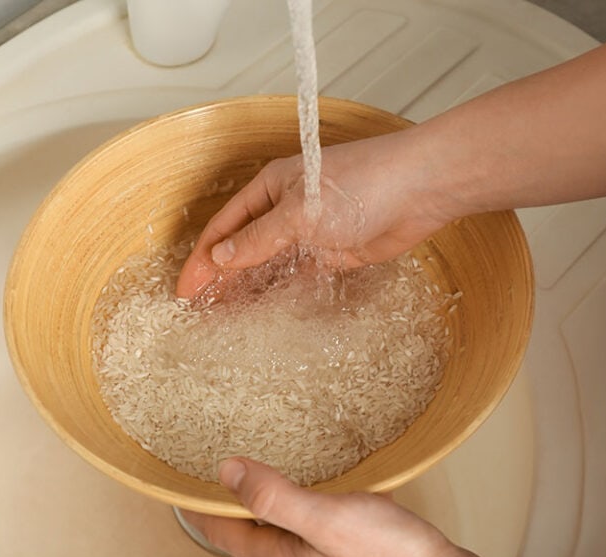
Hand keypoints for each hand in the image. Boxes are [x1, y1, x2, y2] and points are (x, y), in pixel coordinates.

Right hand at [176, 130, 467, 297]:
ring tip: (226, 321)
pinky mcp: (333, 253)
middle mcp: (286, 210)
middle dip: (222, 279)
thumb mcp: (300, 213)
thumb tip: (221, 258)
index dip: (203, 261)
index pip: (224, 228)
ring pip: (269, 266)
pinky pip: (298, 277)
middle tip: (201, 315)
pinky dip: (281, 294)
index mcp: (270, 189)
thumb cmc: (361, 185)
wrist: (419, 190)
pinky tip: (265, 313)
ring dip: (249, 290)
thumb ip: (259, 239)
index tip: (186, 293)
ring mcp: (310, 233)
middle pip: (244, 249)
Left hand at [179, 458, 502, 556]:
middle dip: (231, 503)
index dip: (198, 505)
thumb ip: (276, 496)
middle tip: (218, 472)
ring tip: (261, 475)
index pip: (222, 531)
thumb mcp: (327, 521)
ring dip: (267, 502)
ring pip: (279, 530)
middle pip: (248, 533)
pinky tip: (321, 488)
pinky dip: (303, 506)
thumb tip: (228, 470)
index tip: (179, 485)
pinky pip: (309, 528)